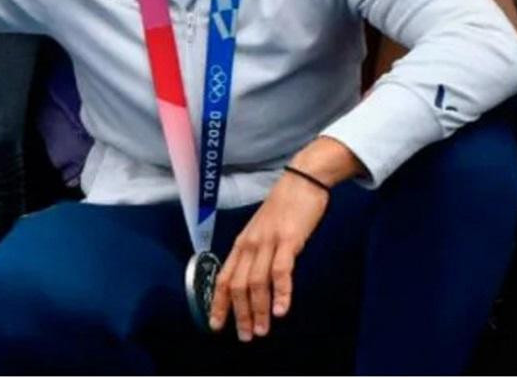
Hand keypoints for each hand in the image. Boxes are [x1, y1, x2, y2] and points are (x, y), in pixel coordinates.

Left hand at [209, 171, 329, 340]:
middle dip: (239, 314)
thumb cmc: (285, 207)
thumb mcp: (263, 231)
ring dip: (258, 309)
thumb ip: (258, 254)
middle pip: (237, 285)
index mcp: (242, 243)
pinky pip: (281, 270)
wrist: (302, 180)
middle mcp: (250, 244)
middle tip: (245, 336)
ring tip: (262, 331)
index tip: (215, 325)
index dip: (217, 303)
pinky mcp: (288, 239)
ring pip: (256, 282)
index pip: (223, 277)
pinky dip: (280, 292)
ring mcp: (267, 241)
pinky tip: (282, 310)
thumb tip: (255, 282)